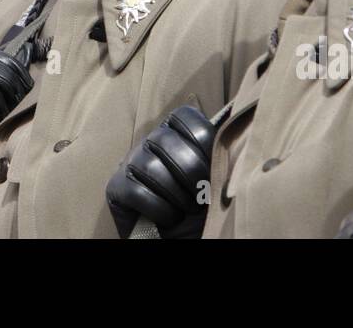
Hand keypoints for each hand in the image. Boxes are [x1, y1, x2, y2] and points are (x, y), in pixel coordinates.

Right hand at [106, 105, 214, 238]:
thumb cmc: (194, 205)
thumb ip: (218, 157)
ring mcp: (129, 163)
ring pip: (151, 167)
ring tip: (188, 209)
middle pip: (166, 140)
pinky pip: (137, 192)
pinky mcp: (116, 188)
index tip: (215, 165)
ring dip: (177, 194)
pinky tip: (171, 218)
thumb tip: (237, 144)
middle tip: (203, 195)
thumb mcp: (211, 178)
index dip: (204, 139)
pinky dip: (161, 209)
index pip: (185, 116)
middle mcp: (147, 142)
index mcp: (172, 132)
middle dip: (191, 171)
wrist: (172, 235)